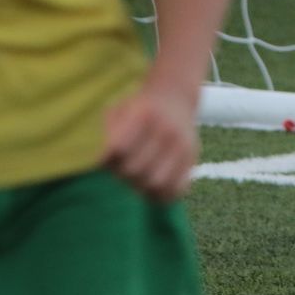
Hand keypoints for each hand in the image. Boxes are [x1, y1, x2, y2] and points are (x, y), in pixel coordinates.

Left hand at [102, 82, 198, 202]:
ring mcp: (183, 146)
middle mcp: (167, 130)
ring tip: (135, 180)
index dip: (106, 160)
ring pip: (156, 184)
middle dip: (121, 175)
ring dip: (140, 188)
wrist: (175, 98)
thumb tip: (102, 163)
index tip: (105, 158)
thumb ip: (109, 133)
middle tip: (120, 170)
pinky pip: (175, 189)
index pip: (119, 149)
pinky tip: (151, 188)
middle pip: (134, 170)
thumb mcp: (119, 109)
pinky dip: (160, 195)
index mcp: (145, 115)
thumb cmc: (137, 109)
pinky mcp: (192, 159)